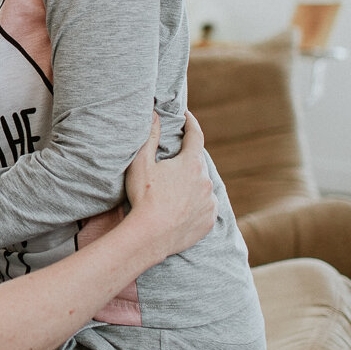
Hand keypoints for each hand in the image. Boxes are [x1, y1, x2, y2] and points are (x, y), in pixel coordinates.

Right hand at [125, 111, 215, 260]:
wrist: (151, 235)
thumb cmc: (144, 197)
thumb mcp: (141, 163)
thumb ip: (151, 136)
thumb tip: (155, 114)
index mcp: (191, 163)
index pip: (195, 135)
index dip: (191, 123)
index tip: (186, 116)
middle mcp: (206, 181)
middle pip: (198, 162)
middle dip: (187, 158)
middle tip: (173, 160)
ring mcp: (210, 202)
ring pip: (203, 185)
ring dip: (192, 183)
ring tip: (174, 189)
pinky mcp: (209, 220)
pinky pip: (205, 206)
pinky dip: (196, 203)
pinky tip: (180, 207)